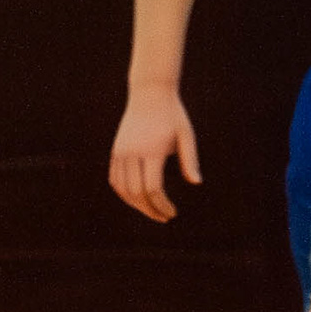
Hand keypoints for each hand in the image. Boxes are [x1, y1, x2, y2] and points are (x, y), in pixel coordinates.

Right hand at [109, 85, 199, 221]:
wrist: (149, 93)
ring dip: (136, 205)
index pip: (153, 188)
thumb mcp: (186, 135)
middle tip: (164, 217)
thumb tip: (195, 183)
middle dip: (150, 210)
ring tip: (151, 211)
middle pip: (136, 192)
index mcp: (153, 150)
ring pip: (123, 189)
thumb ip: (190, 160)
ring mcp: (121, 152)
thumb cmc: (172, 115)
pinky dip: (124, 193)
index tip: (172, 213)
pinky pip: (115, 179)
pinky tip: (136, 199)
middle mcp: (133, 152)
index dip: (162, 205)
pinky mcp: (116, 151)